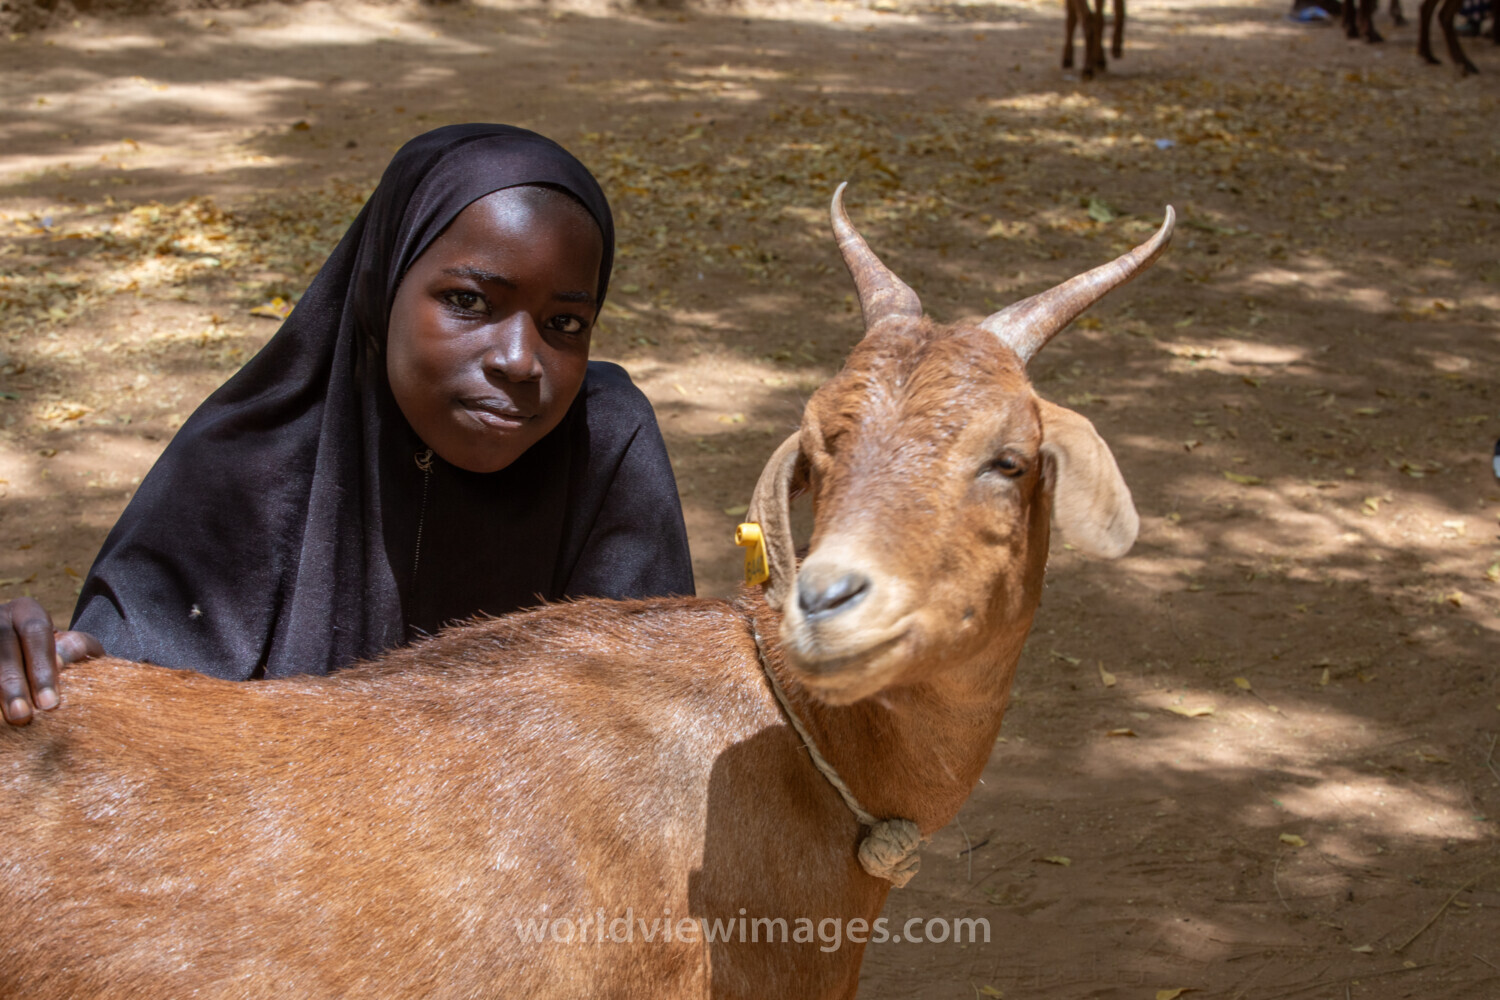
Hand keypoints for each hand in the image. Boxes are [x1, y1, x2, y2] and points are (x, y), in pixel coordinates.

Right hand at [0, 597, 101, 725]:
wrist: (26, 659)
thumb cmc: (57, 656)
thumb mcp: (72, 646)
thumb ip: (78, 648)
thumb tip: (64, 660)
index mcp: (25, 611)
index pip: (35, 632)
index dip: (42, 667)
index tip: (50, 703)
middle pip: (3, 649)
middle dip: (12, 684)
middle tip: (23, 716)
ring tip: (8, 721)